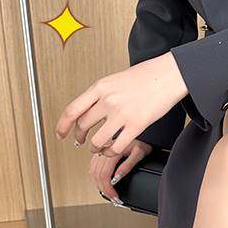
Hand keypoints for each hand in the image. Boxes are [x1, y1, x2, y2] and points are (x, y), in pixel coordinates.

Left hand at [55, 52, 186, 155]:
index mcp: (100, 87)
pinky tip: (112, 149)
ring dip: (95, 148)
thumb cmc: (145, 76)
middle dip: (79, 138)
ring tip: (98, 147)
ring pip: (97, 141)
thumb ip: (100, 95)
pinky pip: (116, 147)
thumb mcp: (115, 80)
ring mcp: (122, 114)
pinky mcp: (136, 126)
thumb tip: (87, 111)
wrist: (167, 76)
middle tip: (80, 141)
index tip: (60, 134)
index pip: (72, 110)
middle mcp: (108, 100)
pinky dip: (110, 152)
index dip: (62, 126)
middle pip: (83, 127)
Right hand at [89, 138, 153, 202]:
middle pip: (97, 175)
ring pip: (92, 171)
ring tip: (108, 194)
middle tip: (113, 199)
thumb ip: (127, 166)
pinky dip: (95, 177)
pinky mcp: (100, 152)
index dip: (109, 189)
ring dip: (99, 185)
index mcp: (113, 150)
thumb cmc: (143, 141)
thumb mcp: (139, 153)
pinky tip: (101, 183)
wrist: (142, 132)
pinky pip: (93, 166)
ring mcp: (101, 150)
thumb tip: (117, 178)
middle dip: (104, 190)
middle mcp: (104, 150)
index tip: (115, 197)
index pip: (105, 174)